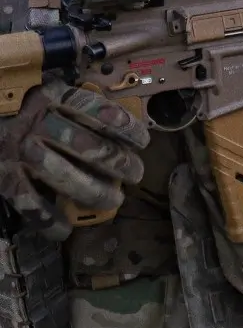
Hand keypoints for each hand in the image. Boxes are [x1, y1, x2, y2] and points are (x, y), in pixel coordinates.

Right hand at [0, 76, 149, 239]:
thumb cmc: (32, 114)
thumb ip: (81, 109)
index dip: (122, 125)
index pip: (93, 108)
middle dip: (117, 162)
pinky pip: (31, 202)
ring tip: (115, 199)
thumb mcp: (54, 99)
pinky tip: (66, 230)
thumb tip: (125, 131)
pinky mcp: (7, 177)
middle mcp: (35, 122)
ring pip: (63, 175)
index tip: (143, 140)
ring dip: (94, 190)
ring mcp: (20, 151)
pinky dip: (49, 219)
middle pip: (84, 144)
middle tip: (136, 173)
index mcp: (51, 97)